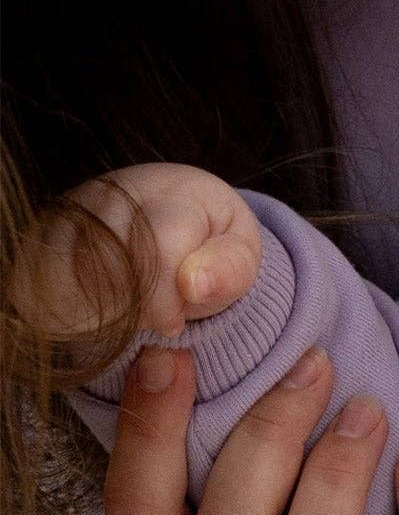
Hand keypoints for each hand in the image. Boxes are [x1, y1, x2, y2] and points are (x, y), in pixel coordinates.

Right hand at [11, 165, 262, 339]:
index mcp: (174, 191)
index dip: (164, 297)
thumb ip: (229, 270)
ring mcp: (78, 208)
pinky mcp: (50, 232)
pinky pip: (44, 278)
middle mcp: (118, 191)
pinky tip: (100, 311)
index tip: (174, 324)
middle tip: (154, 321)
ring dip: (102, 307)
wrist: (176, 224)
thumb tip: (194, 284)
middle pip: (107, 259)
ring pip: (69, 270)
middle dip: (131, 306)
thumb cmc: (210, 247)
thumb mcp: (239, 257)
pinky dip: (69, 307)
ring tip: (132, 312)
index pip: (159, 244)